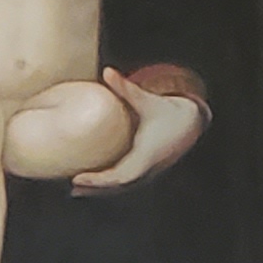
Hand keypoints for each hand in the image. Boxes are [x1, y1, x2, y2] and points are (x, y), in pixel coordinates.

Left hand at [70, 64, 209, 193]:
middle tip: (71, 185)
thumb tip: (107, 71)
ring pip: (119, 189)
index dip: (98, 181)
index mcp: (145, 156)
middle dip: (94, 188)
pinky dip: (107, 186)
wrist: (190, 124)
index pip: (119, 176)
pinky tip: (90, 185)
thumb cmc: (168, 112)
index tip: (79, 179)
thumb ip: (125, 88)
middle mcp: (145, 169)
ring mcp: (146, 174)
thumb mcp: (147, 100)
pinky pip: (124, 184)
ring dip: (98, 191)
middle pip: (116, 188)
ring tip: (75, 190)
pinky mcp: (144, 173)